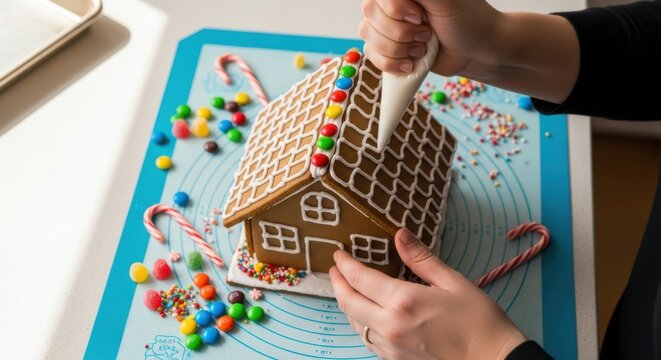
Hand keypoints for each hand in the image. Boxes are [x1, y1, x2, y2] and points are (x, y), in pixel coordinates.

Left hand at [329, 228, 525, 359]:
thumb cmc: (479, 320)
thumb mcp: (452, 281)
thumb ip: (420, 258)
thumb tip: (400, 235)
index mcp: (403, 301)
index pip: (360, 279)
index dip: (345, 265)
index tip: (339, 254)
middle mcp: (390, 325)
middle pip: (348, 301)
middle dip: (337, 282)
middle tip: (334, 269)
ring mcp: (391, 346)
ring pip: (354, 322)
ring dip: (346, 303)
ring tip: (347, 288)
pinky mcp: (395, 359)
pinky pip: (367, 339)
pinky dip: (360, 323)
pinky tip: (365, 314)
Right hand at [359, 0, 502, 75]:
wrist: (475, 51)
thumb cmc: (466, 20)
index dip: (395, 10)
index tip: (420, 17)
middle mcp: (391, 2)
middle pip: (370, 15)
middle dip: (401, 32)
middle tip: (426, 33)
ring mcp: (386, 25)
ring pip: (369, 37)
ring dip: (399, 49)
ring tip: (422, 48)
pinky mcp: (387, 47)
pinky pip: (371, 55)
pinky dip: (392, 63)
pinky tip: (411, 62)